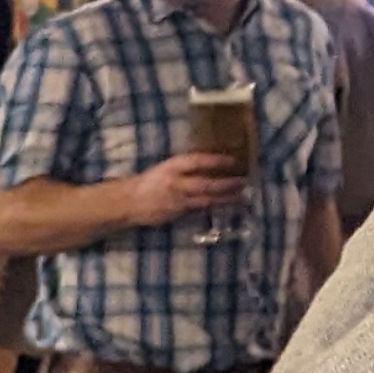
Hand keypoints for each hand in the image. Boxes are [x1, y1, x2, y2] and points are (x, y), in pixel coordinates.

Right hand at [128, 149, 245, 226]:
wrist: (129, 201)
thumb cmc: (150, 181)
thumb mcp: (166, 168)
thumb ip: (185, 166)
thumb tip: (211, 161)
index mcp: (171, 167)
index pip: (196, 161)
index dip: (215, 160)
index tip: (233, 160)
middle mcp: (176, 183)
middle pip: (205, 184)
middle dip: (227, 184)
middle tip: (245, 181)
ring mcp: (178, 200)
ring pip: (207, 200)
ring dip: (227, 199)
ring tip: (244, 197)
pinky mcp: (179, 213)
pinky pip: (201, 210)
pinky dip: (216, 208)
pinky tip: (230, 207)